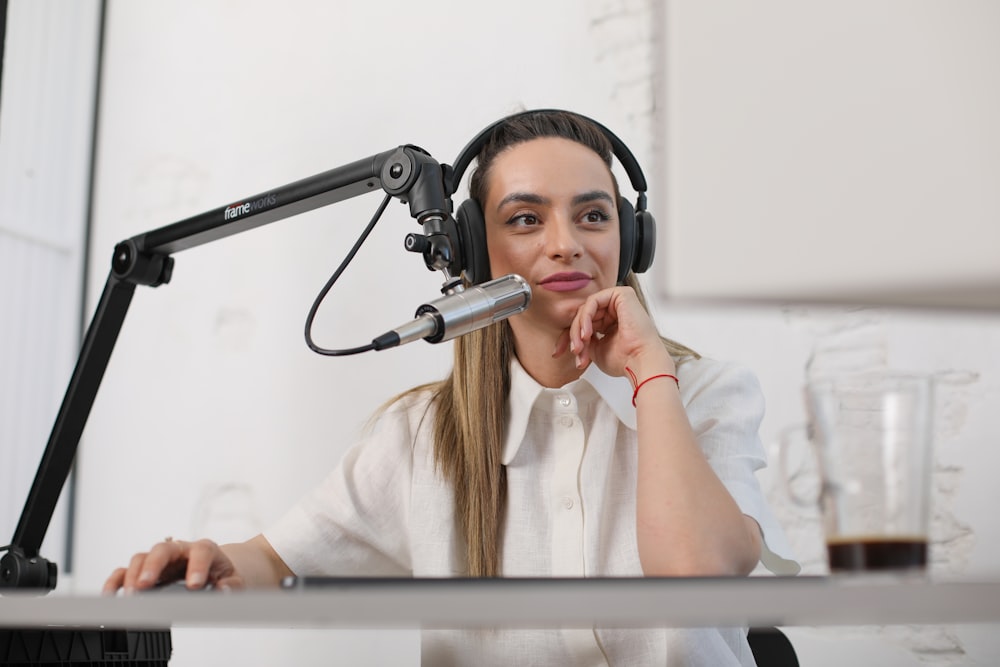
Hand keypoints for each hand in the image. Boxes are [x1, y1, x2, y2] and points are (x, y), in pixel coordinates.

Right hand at [102, 537, 244, 594]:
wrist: (214, 569)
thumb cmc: (221, 572)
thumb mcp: (234, 578)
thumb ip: (232, 585)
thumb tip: (224, 590)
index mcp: (204, 549)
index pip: (201, 551)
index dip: (197, 566)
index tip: (194, 585)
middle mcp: (179, 550)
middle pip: (163, 548)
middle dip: (153, 565)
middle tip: (147, 585)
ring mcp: (160, 559)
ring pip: (142, 557)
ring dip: (134, 575)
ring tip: (133, 595)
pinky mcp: (145, 571)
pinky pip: (125, 572)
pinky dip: (116, 582)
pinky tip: (111, 595)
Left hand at [555, 286, 672, 377]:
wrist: (640, 362)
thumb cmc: (625, 360)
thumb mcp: (595, 350)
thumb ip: (583, 338)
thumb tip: (571, 336)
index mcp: (611, 322)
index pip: (584, 324)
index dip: (569, 338)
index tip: (558, 353)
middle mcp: (616, 310)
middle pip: (583, 316)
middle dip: (573, 335)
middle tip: (575, 351)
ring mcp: (618, 301)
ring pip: (585, 309)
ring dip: (578, 329)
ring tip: (580, 346)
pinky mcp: (621, 294)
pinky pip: (592, 301)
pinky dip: (585, 318)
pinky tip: (587, 333)